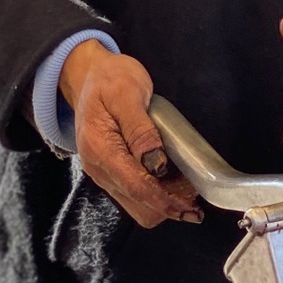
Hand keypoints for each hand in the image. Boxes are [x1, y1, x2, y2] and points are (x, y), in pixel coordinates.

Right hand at [60, 41, 202, 227]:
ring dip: (165, 202)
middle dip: (169, 205)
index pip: (136, 187)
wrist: (87, 75)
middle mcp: (98, 168)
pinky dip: (157, 195)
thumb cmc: (109, 79)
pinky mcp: (111, 172)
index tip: (191, 208)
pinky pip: (135, 195)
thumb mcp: (128, 93)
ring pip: (138, 206)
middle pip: (138, 206)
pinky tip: (174, 181)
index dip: (166, 201)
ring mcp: (103, 173)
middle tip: (195, 192)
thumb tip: (157, 164)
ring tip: (188, 188)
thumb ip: (141, 130)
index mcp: (100, 149)